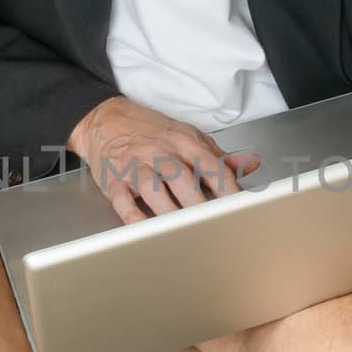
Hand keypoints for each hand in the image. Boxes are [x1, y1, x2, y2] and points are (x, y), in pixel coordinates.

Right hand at [66, 96, 259, 225]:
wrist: (105, 118)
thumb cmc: (149, 131)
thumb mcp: (186, 134)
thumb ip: (214, 154)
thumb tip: (246, 167)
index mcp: (183, 141)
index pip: (212, 166)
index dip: (228, 190)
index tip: (238, 210)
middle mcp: (159, 151)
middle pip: (183, 180)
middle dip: (198, 206)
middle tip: (211, 227)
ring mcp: (135, 165)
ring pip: (154, 189)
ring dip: (169, 212)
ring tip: (182, 232)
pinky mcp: (113, 179)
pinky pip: (123, 201)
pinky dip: (133, 218)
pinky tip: (145, 230)